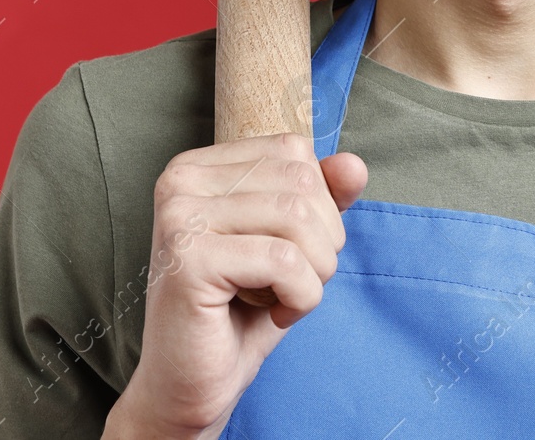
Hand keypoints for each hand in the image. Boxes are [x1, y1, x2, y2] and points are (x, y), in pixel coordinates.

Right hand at [103, 133, 367, 439]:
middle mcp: (180, 181)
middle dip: (322, 240)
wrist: (190, 384)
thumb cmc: (240, 312)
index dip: (320, 204)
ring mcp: (180, 217)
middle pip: (300, 181)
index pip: (293, 150)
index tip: (292, 250)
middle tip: (294, 282)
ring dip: (314, 271)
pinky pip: (285, 260)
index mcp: (199, 167)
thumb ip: (322, 198)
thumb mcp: (293, 244)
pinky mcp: (188, 259)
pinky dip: (301, 296)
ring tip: (285, 299)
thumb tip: (354, 165)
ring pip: (297, 217)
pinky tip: (274, 314)